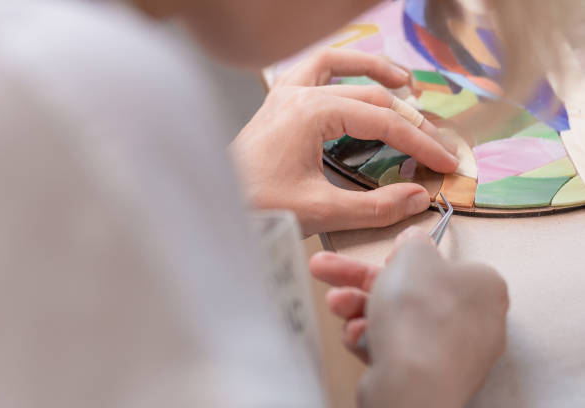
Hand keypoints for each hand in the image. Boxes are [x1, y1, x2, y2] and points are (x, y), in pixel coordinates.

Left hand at [230, 48, 457, 234]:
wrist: (214, 208)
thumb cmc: (257, 207)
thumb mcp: (321, 211)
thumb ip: (375, 206)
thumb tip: (419, 196)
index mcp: (310, 113)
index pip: (382, 121)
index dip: (420, 142)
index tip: (445, 163)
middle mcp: (297, 95)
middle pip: (368, 95)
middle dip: (407, 117)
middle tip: (434, 141)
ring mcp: (283, 96)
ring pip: (336, 65)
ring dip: (372, 70)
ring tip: (404, 82)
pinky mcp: (276, 106)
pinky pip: (311, 73)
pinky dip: (338, 72)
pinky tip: (351, 84)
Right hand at [310, 227, 508, 407]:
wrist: (412, 383)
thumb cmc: (420, 314)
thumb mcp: (412, 256)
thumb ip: (413, 242)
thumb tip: (415, 239)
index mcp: (482, 286)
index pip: (440, 264)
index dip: (405, 258)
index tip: (382, 256)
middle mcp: (474, 321)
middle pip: (408, 291)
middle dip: (362, 282)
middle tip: (329, 270)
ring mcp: (452, 353)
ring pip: (397, 321)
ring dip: (360, 308)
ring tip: (335, 303)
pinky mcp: (429, 377)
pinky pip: (396, 349)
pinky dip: (373, 339)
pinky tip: (357, 336)